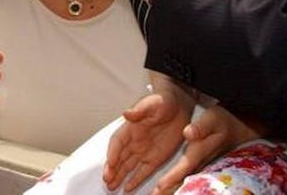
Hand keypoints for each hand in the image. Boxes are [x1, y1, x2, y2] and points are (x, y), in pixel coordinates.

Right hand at [104, 77, 195, 192]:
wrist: (179, 105)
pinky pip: (144, 171)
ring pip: (128, 166)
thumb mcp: (152, 103)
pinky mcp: (155, 158)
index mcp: (131, 127)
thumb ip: (140, 110)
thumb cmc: (163, 101)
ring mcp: (144, 151)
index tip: (109, 164)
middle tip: (107, 180)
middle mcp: (135, 141)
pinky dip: (135, 180)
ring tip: (111, 187)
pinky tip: (128, 188)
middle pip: (120, 157)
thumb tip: (126, 113)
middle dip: (112, 169)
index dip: (112, 153)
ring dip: (119, 176)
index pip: (117, 142)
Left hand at [154, 104, 262, 194]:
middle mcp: (200, 163)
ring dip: (173, 189)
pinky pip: (190, 178)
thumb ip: (201, 127)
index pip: (184, 168)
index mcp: (199, 152)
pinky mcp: (203, 166)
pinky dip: (179, 184)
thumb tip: (188, 132)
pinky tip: (169, 190)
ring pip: (186, 181)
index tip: (159, 187)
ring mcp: (202, 166)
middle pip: (183, 180)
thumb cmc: (223, 121)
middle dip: (169, 190)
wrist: (238, 129)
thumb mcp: (212, 119)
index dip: (172, 177)